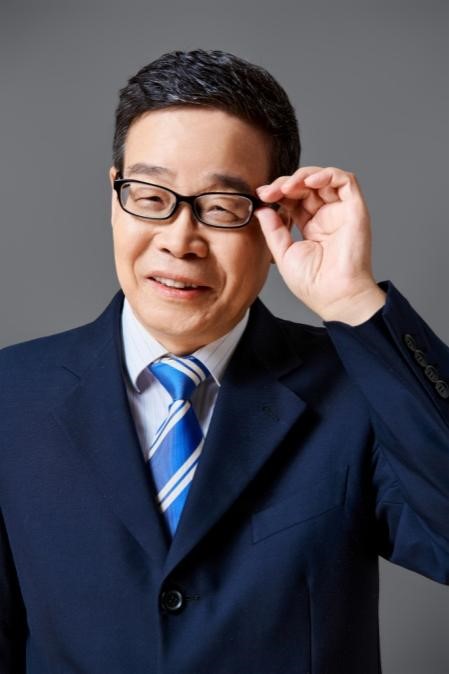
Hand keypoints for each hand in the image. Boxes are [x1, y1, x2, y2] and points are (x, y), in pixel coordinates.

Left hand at [255, 166, 385, 324]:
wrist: (335, 296)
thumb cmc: (313, 283)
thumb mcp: (284, 253)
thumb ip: (274, 229)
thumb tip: (262, 208)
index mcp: (311, 227)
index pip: (294, 199)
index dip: (278, 193)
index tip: (261, 196)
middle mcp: (327, 217)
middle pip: (306, 186)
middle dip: (285, 184)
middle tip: (269, 192)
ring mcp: (341, 212)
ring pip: (324, 178)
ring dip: (303, 176)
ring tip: (287, 187)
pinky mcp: (355, 210)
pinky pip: (345, 181)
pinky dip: (327, 174)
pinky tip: (309, 182)